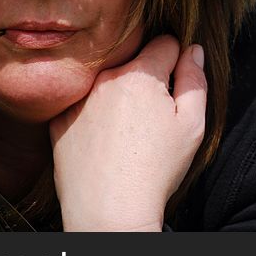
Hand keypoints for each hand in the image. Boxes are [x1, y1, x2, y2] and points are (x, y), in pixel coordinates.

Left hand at [49, 34, 206, 230]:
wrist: (109, 213)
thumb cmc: (156, 170)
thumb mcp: (192, 125)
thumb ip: (195, 79)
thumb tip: (193, 49)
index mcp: (140, 74)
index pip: (166, 42)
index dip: (177, 62)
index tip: (174, 87)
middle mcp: (105, 78)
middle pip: (135, 60)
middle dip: (147, 78)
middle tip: (152, 116)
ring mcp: (79, 98)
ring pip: (108, 81)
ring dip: (119, 93)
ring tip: (127, 132)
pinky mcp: (60, 119)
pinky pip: (84, 103)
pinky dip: (95, 114)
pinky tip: (105, 142)